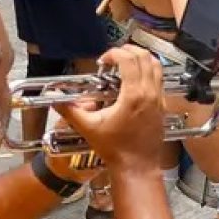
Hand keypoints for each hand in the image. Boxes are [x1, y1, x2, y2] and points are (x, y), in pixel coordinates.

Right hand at [53, 46, 167, 172]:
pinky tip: (136, 80)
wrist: (137, 167)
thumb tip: (56, 99)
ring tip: (126, 63)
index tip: (104, 60)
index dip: (115, 53)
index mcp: (133, 96)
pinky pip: (160, 79)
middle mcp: (150, 94)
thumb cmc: (116, 150)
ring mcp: (159, 99)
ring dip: (142, 58)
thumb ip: (70, 111)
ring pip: (157, 66)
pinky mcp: (162, 106)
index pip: (129, 60)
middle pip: (145, 57)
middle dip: (128, 51)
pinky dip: (149, 71)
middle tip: (114, 57)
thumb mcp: (89, 128)